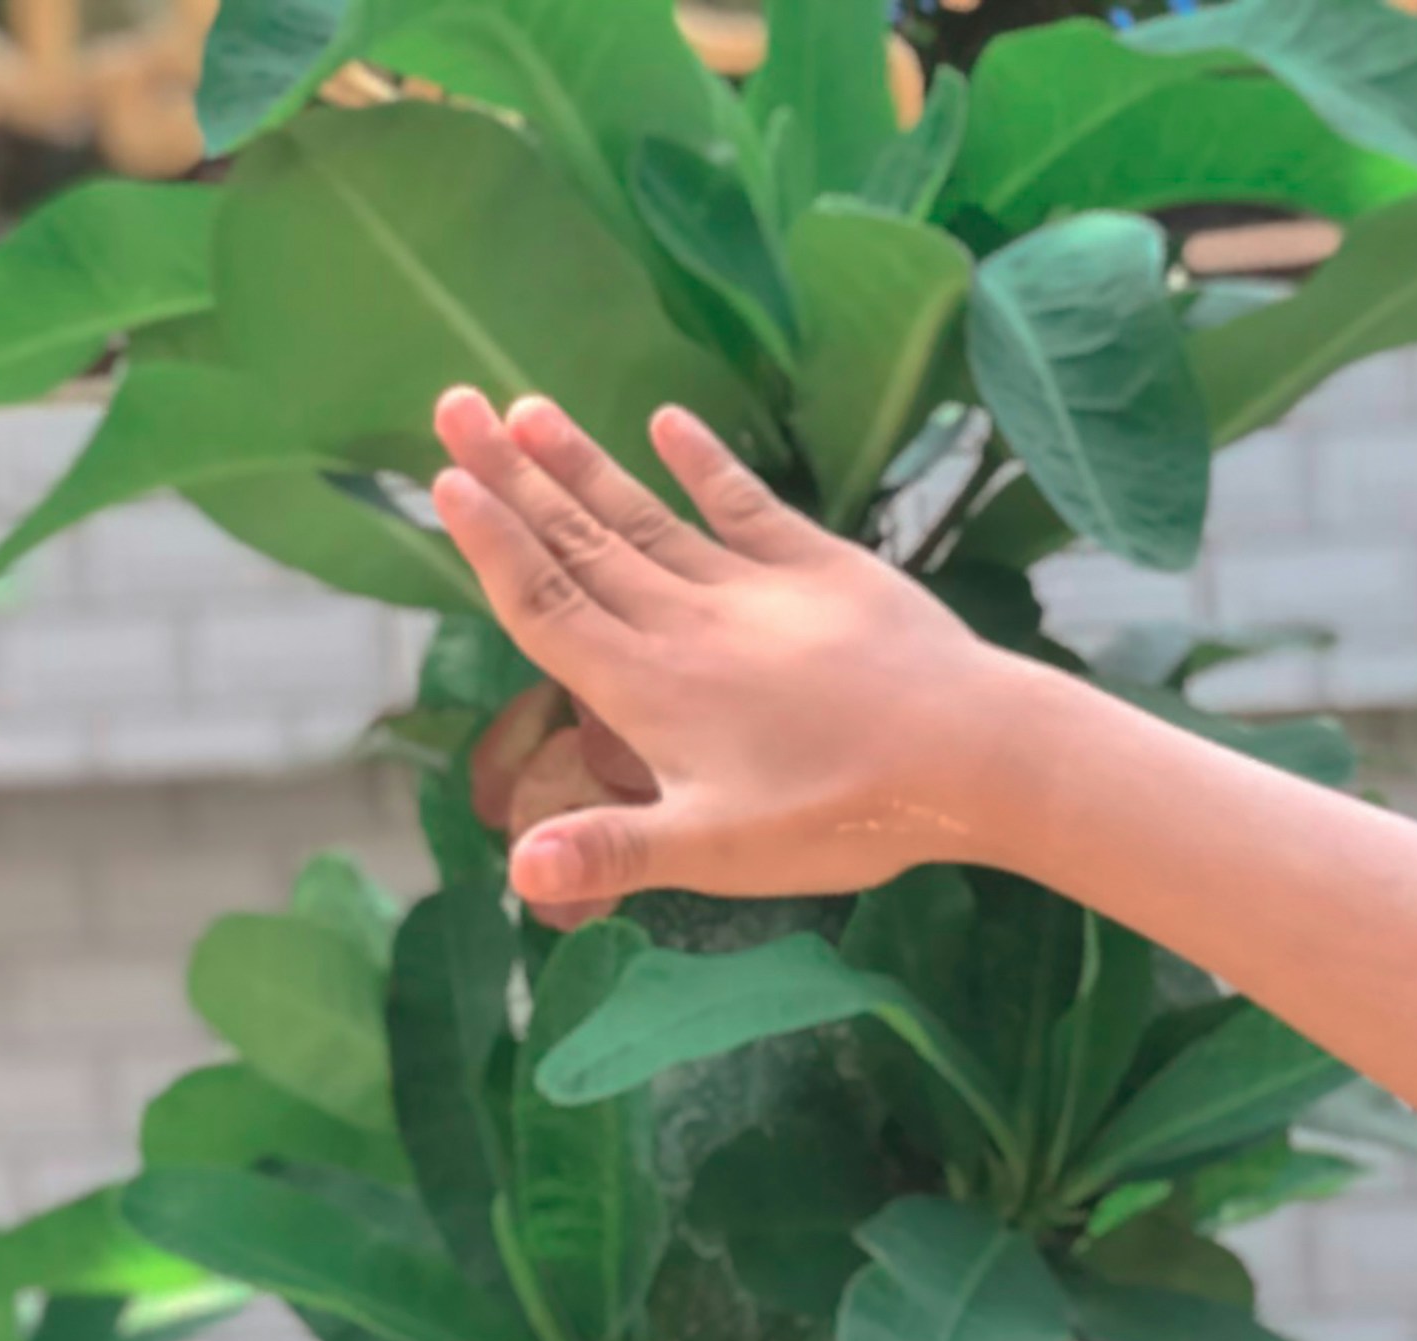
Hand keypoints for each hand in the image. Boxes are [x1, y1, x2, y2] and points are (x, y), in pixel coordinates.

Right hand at [423, 390, 1042, 918]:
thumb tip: (517, 864)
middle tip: (453, 401)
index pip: (546, 605)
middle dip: (513, 476)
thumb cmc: (841, 815)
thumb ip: (614, 852)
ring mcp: (754, 589)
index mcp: (648, 690)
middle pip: (580, 542)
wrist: (970, 756)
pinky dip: (705, 463)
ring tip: (527, 406)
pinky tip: (668, 421)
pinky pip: (747, 505)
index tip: (446, 479)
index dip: (492, 545)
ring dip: (584, 463)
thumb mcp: (718, 851)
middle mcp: (685, 624)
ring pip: (646, 516)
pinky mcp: (823, 569)